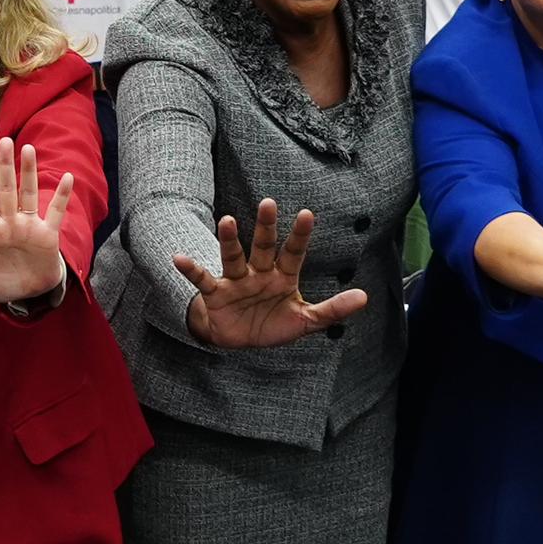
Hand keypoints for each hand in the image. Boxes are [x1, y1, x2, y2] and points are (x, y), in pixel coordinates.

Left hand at [0, 143, 74, 307]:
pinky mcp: (47, 236)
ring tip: (28, 150)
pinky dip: (62, 197)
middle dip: (4, 167)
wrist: (26, 295)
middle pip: (6, 190)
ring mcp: (28, 227)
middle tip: (4, 141)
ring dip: (29, 173)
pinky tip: (67, 178)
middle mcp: (8, 223)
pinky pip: (56, 213)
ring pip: (28, 194)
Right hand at [177, 200, 371, 346]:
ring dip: (229, 240)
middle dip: (265, 227)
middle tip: (268, 203)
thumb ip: (332, 309)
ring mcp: (236, 281)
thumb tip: (364, 297)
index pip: (293, 252)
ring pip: (233, 256)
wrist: (241, 340)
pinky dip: (191, 270)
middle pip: (262, 246)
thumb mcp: (306, 321)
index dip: (299, 235)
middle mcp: (259, 272)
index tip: (307, 214)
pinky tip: (178, 258)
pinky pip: (203, 280)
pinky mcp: (216, 295)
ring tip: (226, 220)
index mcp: (283, 276)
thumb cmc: (274, 323)